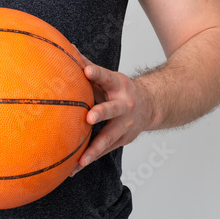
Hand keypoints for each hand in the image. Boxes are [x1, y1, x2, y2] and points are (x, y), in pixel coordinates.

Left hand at [70, 53, 154, 177]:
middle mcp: (124, 106)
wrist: (151, 106)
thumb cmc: (120, 89)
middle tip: (88, 117)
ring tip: (80, 161)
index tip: (85, 70)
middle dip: (101, 113)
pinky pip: (104, 151)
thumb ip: (89, 65)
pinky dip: (90, 159)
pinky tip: (73, 170)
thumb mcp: (109, 76)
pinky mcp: (122, 140)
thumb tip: (67, 48)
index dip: (96, 72)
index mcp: (118, 86)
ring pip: (109, 138)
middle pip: (112, 110)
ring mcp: (125, 125)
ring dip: (94, 150)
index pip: (106, 76)